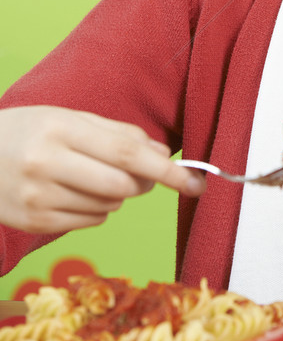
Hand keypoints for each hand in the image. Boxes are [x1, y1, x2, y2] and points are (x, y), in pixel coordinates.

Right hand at [0, 106, 205, 234]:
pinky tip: (74, 192)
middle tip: (138, 173)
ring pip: (109, 206)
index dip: (165, 169)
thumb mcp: (69, 117)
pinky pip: (90, 222)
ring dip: (116, 194)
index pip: (126, 152)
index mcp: (60, 129)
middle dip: (142, 182)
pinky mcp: (33, 223)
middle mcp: (46, 164)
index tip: (194, 181)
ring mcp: (37, 197)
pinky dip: (96, 210)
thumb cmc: (29, 131)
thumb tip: (162, 153)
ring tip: (89, 176)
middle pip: (122, 185)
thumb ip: (117, 133)